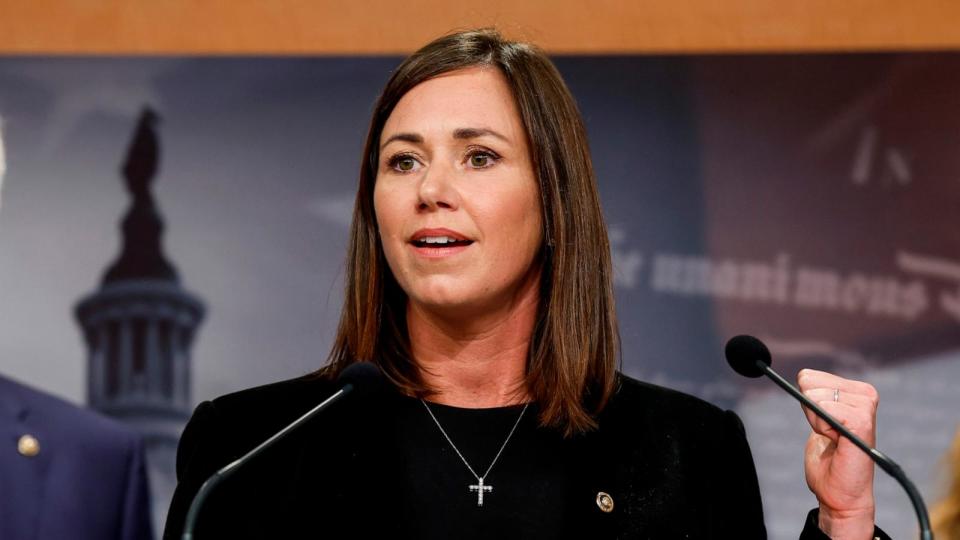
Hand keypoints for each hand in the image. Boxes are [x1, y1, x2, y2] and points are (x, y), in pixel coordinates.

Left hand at [798, 369, 877, 539]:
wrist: (839, 493)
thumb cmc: (828, 460)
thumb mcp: (816, 418)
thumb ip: (812, 395)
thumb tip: (802, 374)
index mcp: (856, 390)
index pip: (809, 377)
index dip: (806, 403)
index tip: (822, 425)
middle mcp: (865, 394)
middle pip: (809, 383)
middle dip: (810, 411)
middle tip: (828, 435)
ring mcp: (865, 406)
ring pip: (815, 397)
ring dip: (816, 422)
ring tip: (834, 440)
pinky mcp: (862, 421)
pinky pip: (824, 410)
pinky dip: (822, 427)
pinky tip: (836, 442)